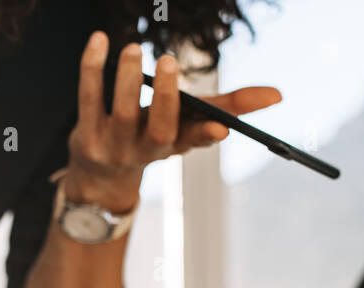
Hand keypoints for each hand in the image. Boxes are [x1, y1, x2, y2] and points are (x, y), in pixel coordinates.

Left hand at [65, 32, 282, 212]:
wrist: (100, 173)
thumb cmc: (153, 135)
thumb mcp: (189, 124)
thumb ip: (231, 106)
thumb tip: (278, 95)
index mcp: (175, 144)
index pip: (195, 140)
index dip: (206, 134)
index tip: (220, 127)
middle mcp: (146, 149)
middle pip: (158, 128)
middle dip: (165, 97)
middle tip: (170, 61)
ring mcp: (114, 144)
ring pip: (121, 113)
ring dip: (127, 79)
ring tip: (135, 49)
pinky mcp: (85, 134)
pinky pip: (88, 98)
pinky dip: (91, 68)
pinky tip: (99, 40)